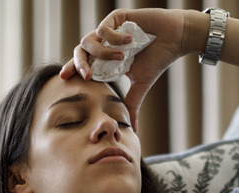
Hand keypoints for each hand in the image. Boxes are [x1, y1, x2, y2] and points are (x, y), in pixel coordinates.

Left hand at [60, 8, 194, 131]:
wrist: (174, 39)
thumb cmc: (158, 59)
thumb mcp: (141, 84)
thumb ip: (131, 103)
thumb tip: (134, 129)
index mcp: (106, 59)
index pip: (83, 64)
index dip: (72, 69)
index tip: (64, 79)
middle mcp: (104, 43)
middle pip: (79, 51)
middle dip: (79, 64)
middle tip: (86, 76)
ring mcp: (109, 30)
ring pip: (88, 40)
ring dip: (102, 53)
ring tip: (122, 58)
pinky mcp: (116, 17)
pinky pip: (103, 29)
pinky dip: (114, 38)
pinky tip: (131, 41)